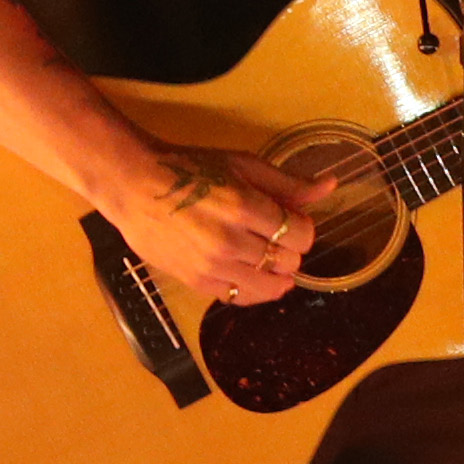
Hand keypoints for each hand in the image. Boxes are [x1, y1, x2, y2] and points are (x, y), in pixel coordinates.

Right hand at [112, 144, 329, 309]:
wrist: (134, 186)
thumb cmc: (190, 169)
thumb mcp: (241, 166)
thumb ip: (287, 183)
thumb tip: (329, 187)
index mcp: (244, 207)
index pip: (300, 234)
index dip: (302, 228)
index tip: (291, 220)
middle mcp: (231, 242)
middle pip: (289, 261)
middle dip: (290, 249)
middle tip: (275, 236)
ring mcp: (212, 266)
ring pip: (270, 286)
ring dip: (277, 273)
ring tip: (267, 258)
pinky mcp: (196, 282)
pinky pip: (240, 298)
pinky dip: (254, 289)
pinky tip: (251, 274)